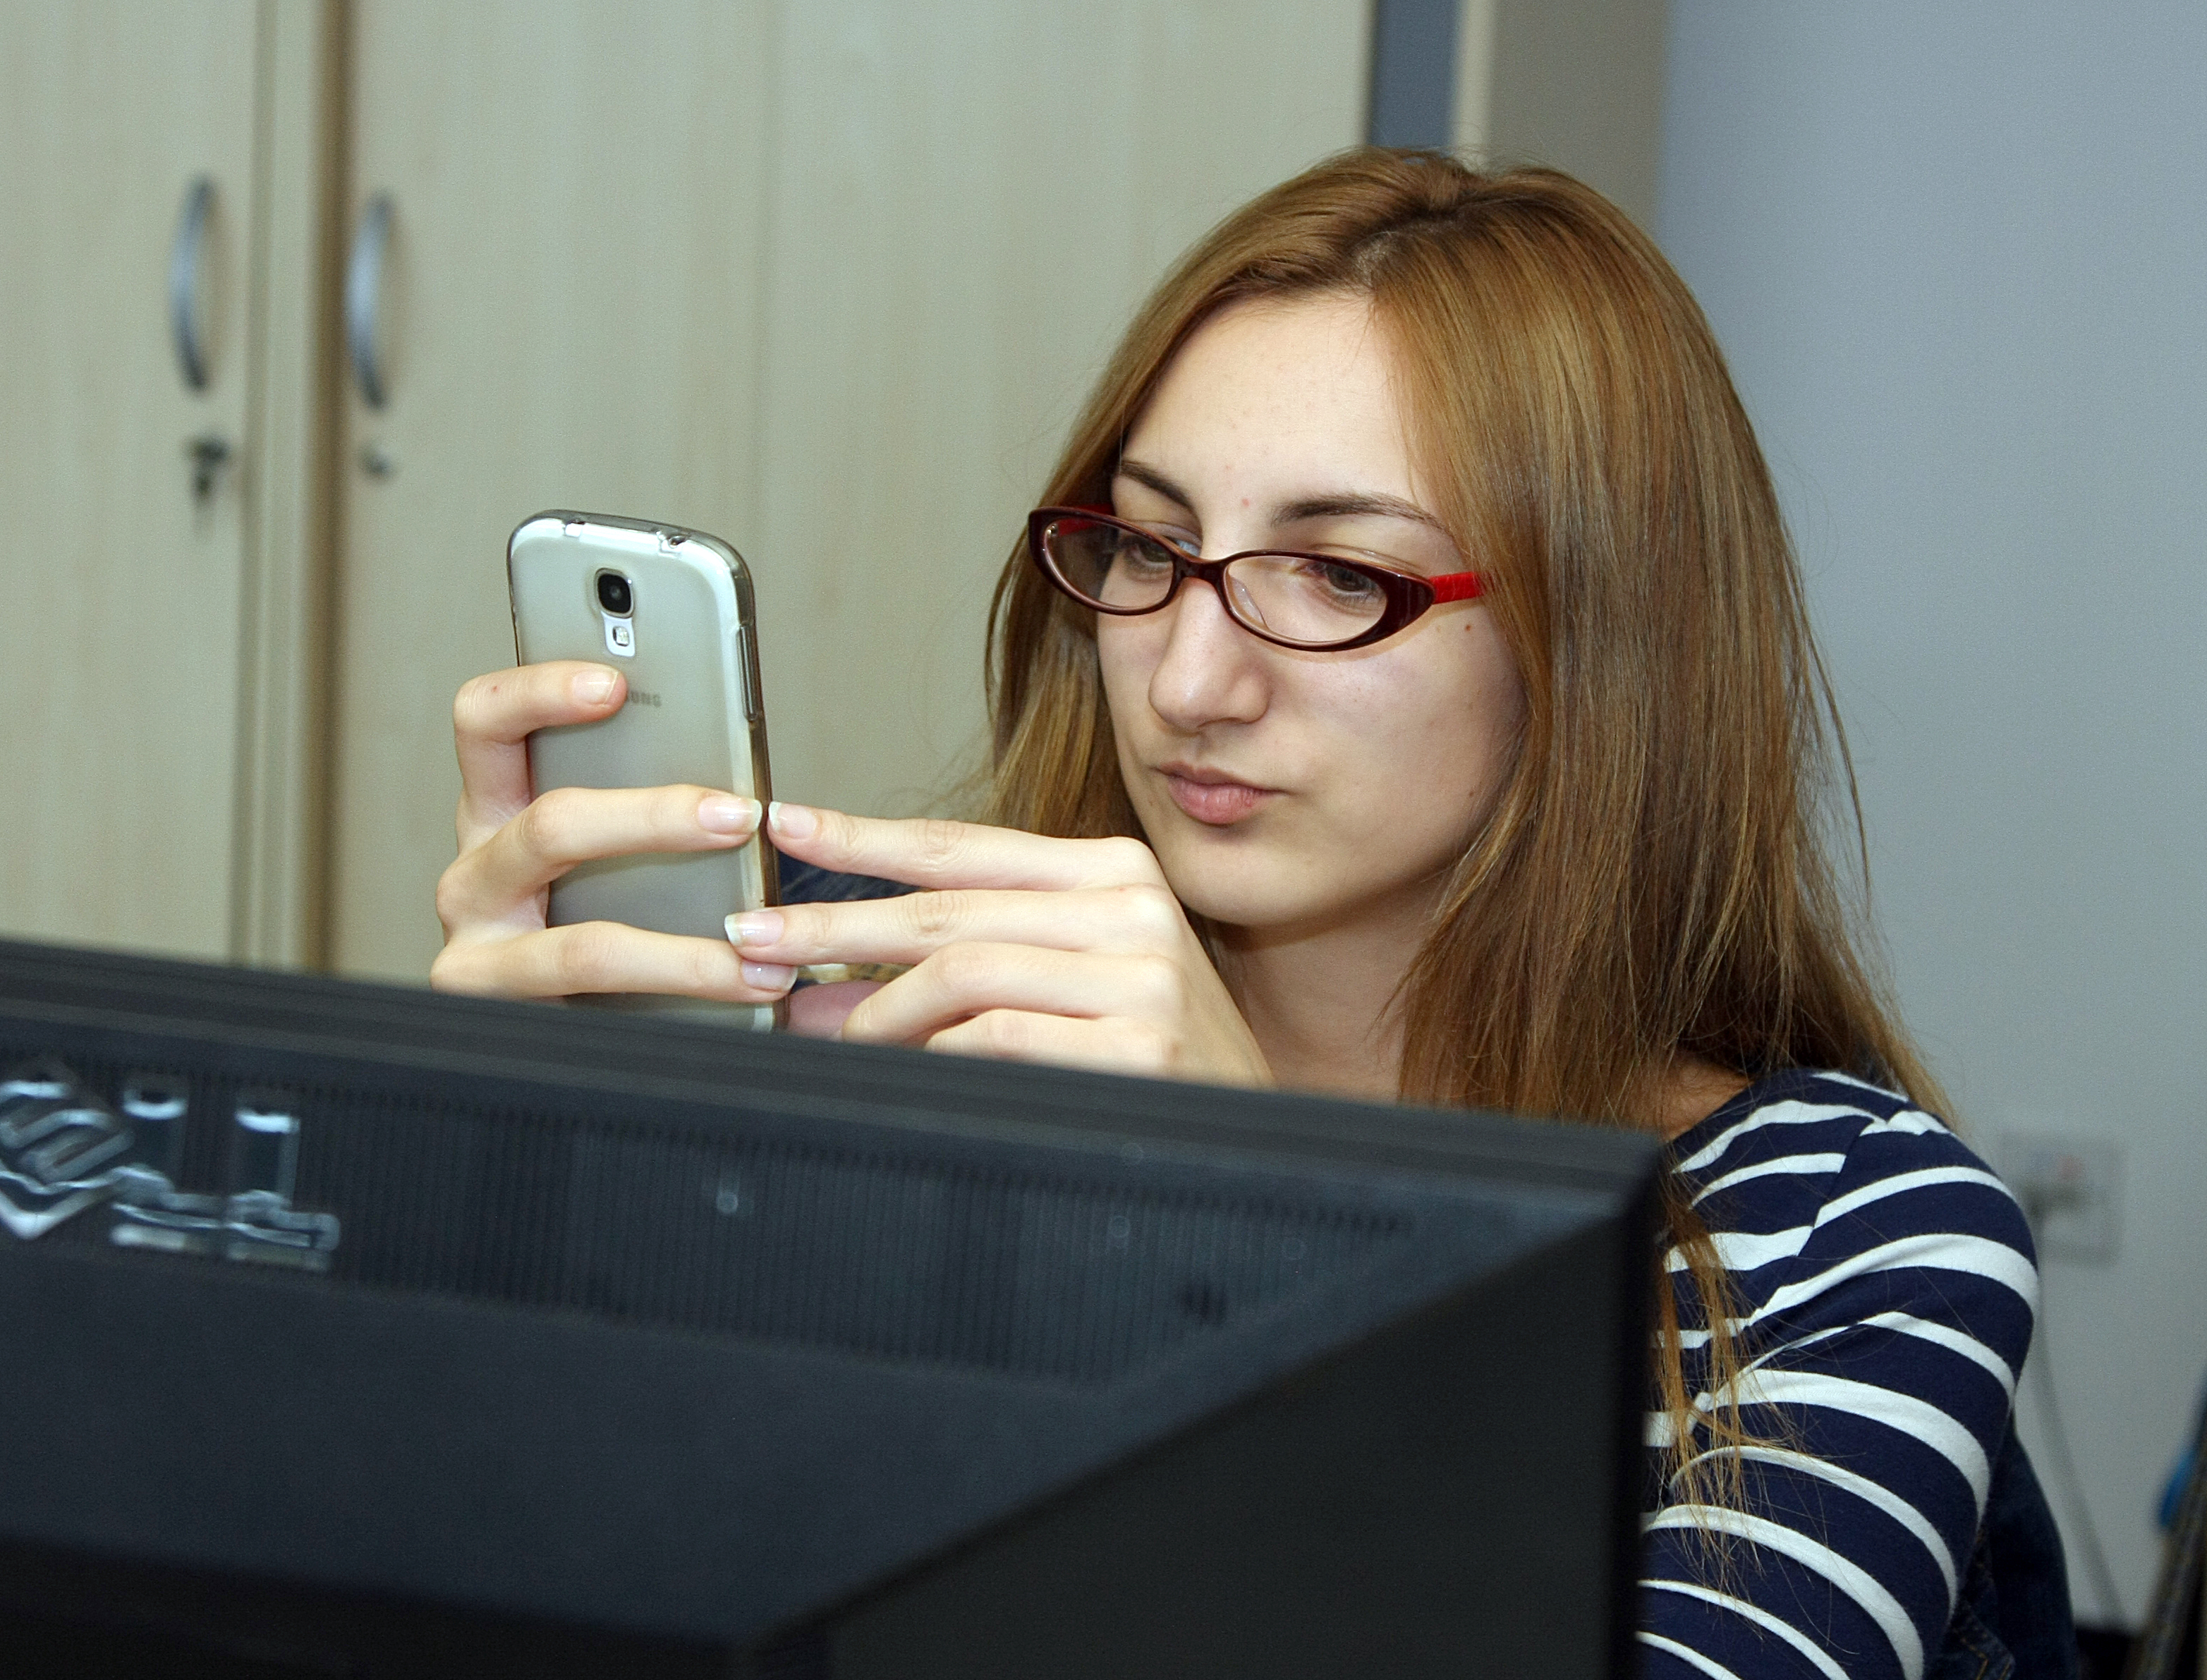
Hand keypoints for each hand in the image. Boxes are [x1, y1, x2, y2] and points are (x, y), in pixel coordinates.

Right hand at [428, 661, 796, 1006]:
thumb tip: (736, 786)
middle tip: (737, 814)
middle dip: (653, 818)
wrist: (563, 1040)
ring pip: (583, 941)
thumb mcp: (611, 852)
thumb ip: (643, 806)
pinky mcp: (503, 1015)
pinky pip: (601, 1003)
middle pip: (547, 824)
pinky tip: (745, 986)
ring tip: (762, 945)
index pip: (486, 723)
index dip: (539, 693)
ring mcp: (479, 951)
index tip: (615, 684)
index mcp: (498, 810)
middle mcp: (476, 873)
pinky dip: (685, 991)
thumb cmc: (598, 919)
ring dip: (686, 948)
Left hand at [730, 804, 1272, 1085]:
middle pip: (944, 907)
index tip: (786, 826)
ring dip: (872, 1008)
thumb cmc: (1155, 1068)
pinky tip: (898, 1068)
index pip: (964, 848)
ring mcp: (1143, 975)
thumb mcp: (1069, 988)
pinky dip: (929, 1055)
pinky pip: (993, 1038)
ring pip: (961, 969)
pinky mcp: (1141, 1045)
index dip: (864, 837)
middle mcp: (1134, 909)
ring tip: (818, 1030)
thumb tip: (827, 981)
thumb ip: (964, 968)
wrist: (1262, 1151)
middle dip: (830, 924)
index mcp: (1116, 875)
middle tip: (749, 940)